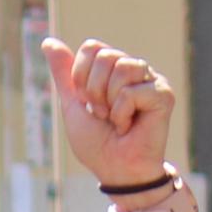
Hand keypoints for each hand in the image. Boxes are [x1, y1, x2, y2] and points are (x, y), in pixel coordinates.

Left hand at [45, 37, 178, 192]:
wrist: (115, 170)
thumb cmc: (97, 143)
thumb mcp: (73, 104)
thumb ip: (64, 74)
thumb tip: (48, 41)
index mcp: (114, 69)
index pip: (92, 47)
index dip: (81, 76)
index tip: (88, 103)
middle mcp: (134, 70)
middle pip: (105, 55)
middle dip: (95, 90)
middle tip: (104, 115)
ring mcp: (151, 80)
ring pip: (121, 68)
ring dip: (109, 102)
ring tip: (117, 120)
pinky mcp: (163, 94)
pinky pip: (130, 92)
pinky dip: (122, 113)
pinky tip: (130, 127)